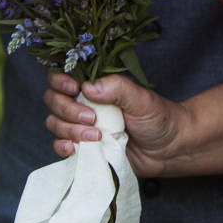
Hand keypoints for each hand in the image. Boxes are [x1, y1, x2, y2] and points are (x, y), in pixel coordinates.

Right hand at [43, 71, 187, 178]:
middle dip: (67, 109)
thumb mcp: (141, 98)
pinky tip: (74, 149)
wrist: (168, 150)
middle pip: (53, 99)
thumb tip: (88, 87)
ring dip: (69, 130)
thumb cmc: (158, 118)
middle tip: (92, 118)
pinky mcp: (83, 147)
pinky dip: (63, 147)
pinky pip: (60, 145)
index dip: (59, 78)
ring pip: (54, 122)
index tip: (73, 88)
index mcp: (95, 84)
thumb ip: (117, 88)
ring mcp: (81, 125)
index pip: (62, 72)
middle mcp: (83, 102)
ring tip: (96, 137)